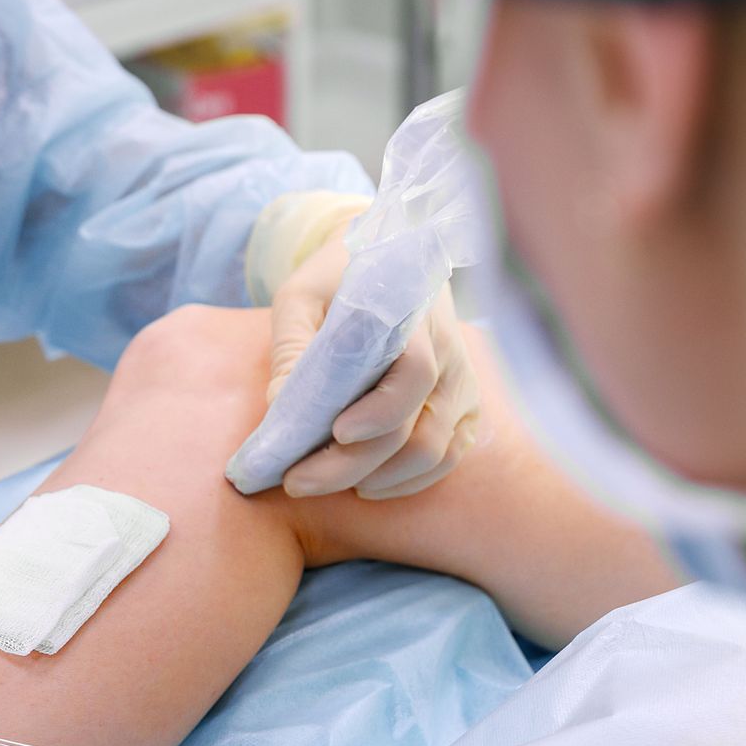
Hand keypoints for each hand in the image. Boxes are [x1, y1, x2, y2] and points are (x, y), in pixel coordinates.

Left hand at [268, 234, 477, 499]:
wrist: (385, 260)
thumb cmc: (336, 279)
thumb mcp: (301, 296)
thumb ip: (291, 346)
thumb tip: (280, 407)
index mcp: (415, 317)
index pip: (416, 372)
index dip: (380, 411)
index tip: (336, 432)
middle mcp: (450, 353)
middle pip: (417, 429)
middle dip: (353, 465)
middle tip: (297, 481)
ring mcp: (462, 384)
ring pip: (436, 452)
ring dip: (380, 479)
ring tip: (324, 483)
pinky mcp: (465, 408)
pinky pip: (449, 457)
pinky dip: (409, 481)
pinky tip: (366, 484)